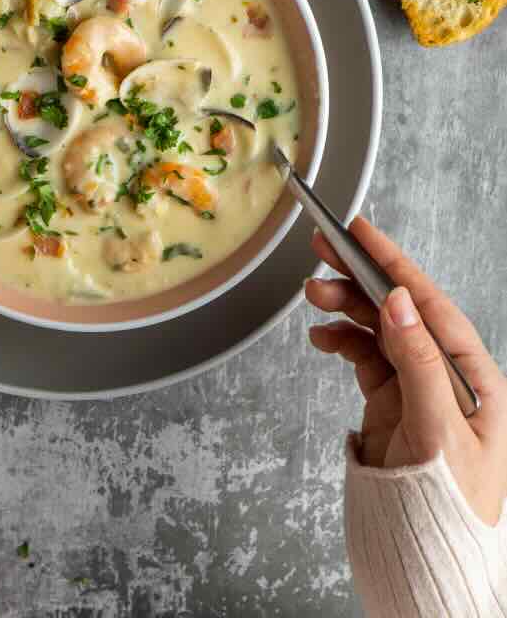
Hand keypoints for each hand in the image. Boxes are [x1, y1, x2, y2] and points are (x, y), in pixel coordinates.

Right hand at [306, 217, 506, 525]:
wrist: (428, 555)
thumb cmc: (452, 504)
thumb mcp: (439, 431)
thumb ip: (419, 363)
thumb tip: (399, 303)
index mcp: (473, 375)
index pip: (429, 305)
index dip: (395, 264)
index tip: (363, 232)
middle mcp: (445, 374)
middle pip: (398, 310)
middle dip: (360, 277)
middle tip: (324, 249)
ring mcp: (415, 385)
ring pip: (375, 329)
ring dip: (343, 308)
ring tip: (313, 296)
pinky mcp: (391, 401)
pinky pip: (362, 357)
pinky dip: (339, 341)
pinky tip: (322, 336)